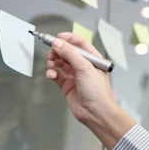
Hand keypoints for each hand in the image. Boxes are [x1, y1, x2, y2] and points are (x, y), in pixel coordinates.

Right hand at [46, 33, 135, 149]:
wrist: (96, 112)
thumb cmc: (97, 90)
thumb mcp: (84, 67)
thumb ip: (70, 54)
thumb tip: (58, 43)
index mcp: (93, 59)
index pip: (80, 43)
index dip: (68, 38)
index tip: (57, 37)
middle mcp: (84, 66)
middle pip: (68, 52)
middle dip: (58, 51)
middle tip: (51, 53)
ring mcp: (75, 76)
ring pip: (61, 63)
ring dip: (54, 61)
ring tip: (51, 64)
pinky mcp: (67, 86)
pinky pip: (57, 75)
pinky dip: (52, 73)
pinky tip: (51, 75)